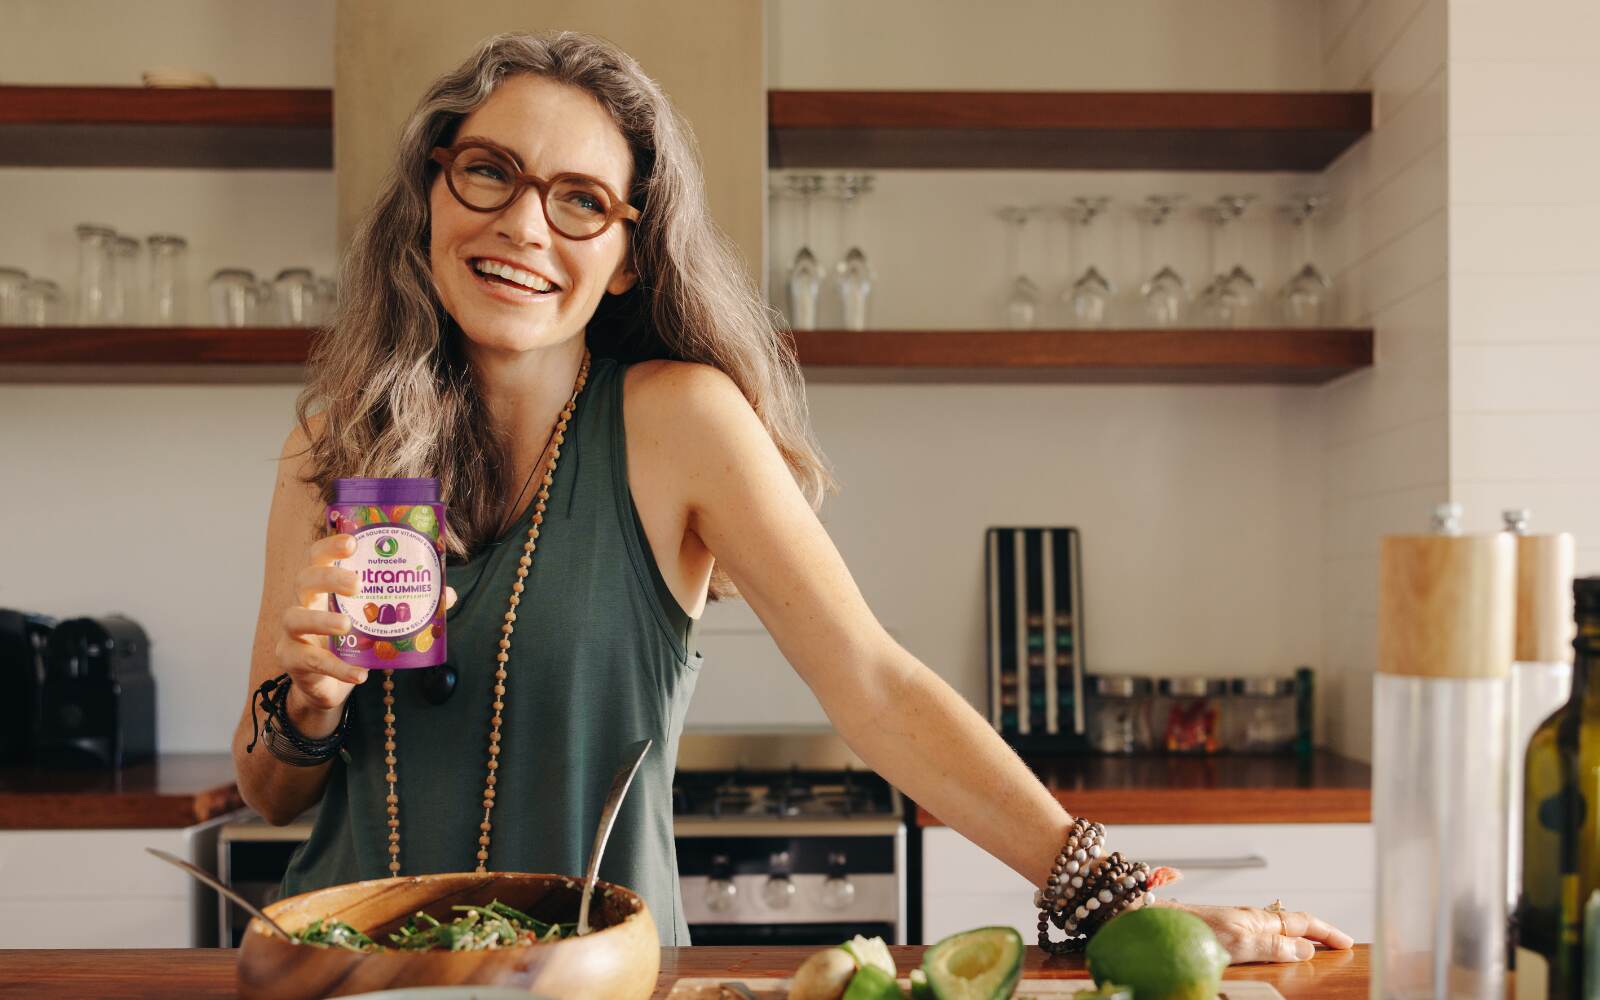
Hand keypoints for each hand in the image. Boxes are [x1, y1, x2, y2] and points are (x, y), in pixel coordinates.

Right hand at [276, 534, 456, 736]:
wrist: (328, 684)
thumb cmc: (352, 640)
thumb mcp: (377, 620)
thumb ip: (408, 605)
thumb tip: (447, 594)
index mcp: (324, 585)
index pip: (318, 556)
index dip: (331, 546)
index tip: (353, 542)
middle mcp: (303, 602)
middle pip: (304, 579)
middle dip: (329, 578)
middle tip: (356, 584)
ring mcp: (292, 632)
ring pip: (296, 618)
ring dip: (322, 619)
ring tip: (347, 624)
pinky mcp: (292, 660)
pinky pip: (311, 661)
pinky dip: (337, 668)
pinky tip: (360, 674)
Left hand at [1149, 898, 1354, 963]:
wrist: (1155, 920)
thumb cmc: (1193, 931)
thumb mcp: (1239, 942)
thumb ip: (1273, 946)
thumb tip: (1307, 949)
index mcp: (1258, 918)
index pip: (1302, 922)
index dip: (1326, 932)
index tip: (1348, 942)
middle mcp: (1248, 918)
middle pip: (1290, 924)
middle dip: (1315, 933)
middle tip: (1336, 945)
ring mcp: (1234, 924)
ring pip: (1274, 930)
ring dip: (1294, 938)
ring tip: (1311, 949)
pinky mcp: (1221, 933)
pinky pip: (1256, 937)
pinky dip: (1273, 943)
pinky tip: (1268, 949)